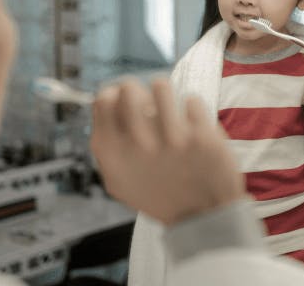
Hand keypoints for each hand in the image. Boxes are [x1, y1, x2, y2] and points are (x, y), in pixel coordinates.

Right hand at [89, 78, 244, 225]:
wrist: (201, 217)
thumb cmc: (158, 195)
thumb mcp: (119, 180)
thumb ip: (106, 144)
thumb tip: (104, 100)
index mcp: (113, 154)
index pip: (102, 100)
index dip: (114, 94)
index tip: (125, 100)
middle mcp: (138, 144)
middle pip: (129, 88)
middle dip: (139, 90)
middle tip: (149, 104)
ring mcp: (170, 139)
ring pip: (160, 85)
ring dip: (165, 94)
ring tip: (171, 109)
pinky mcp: (200, 136)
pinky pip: (191, 100)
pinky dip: (192, 110)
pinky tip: (192, 125)